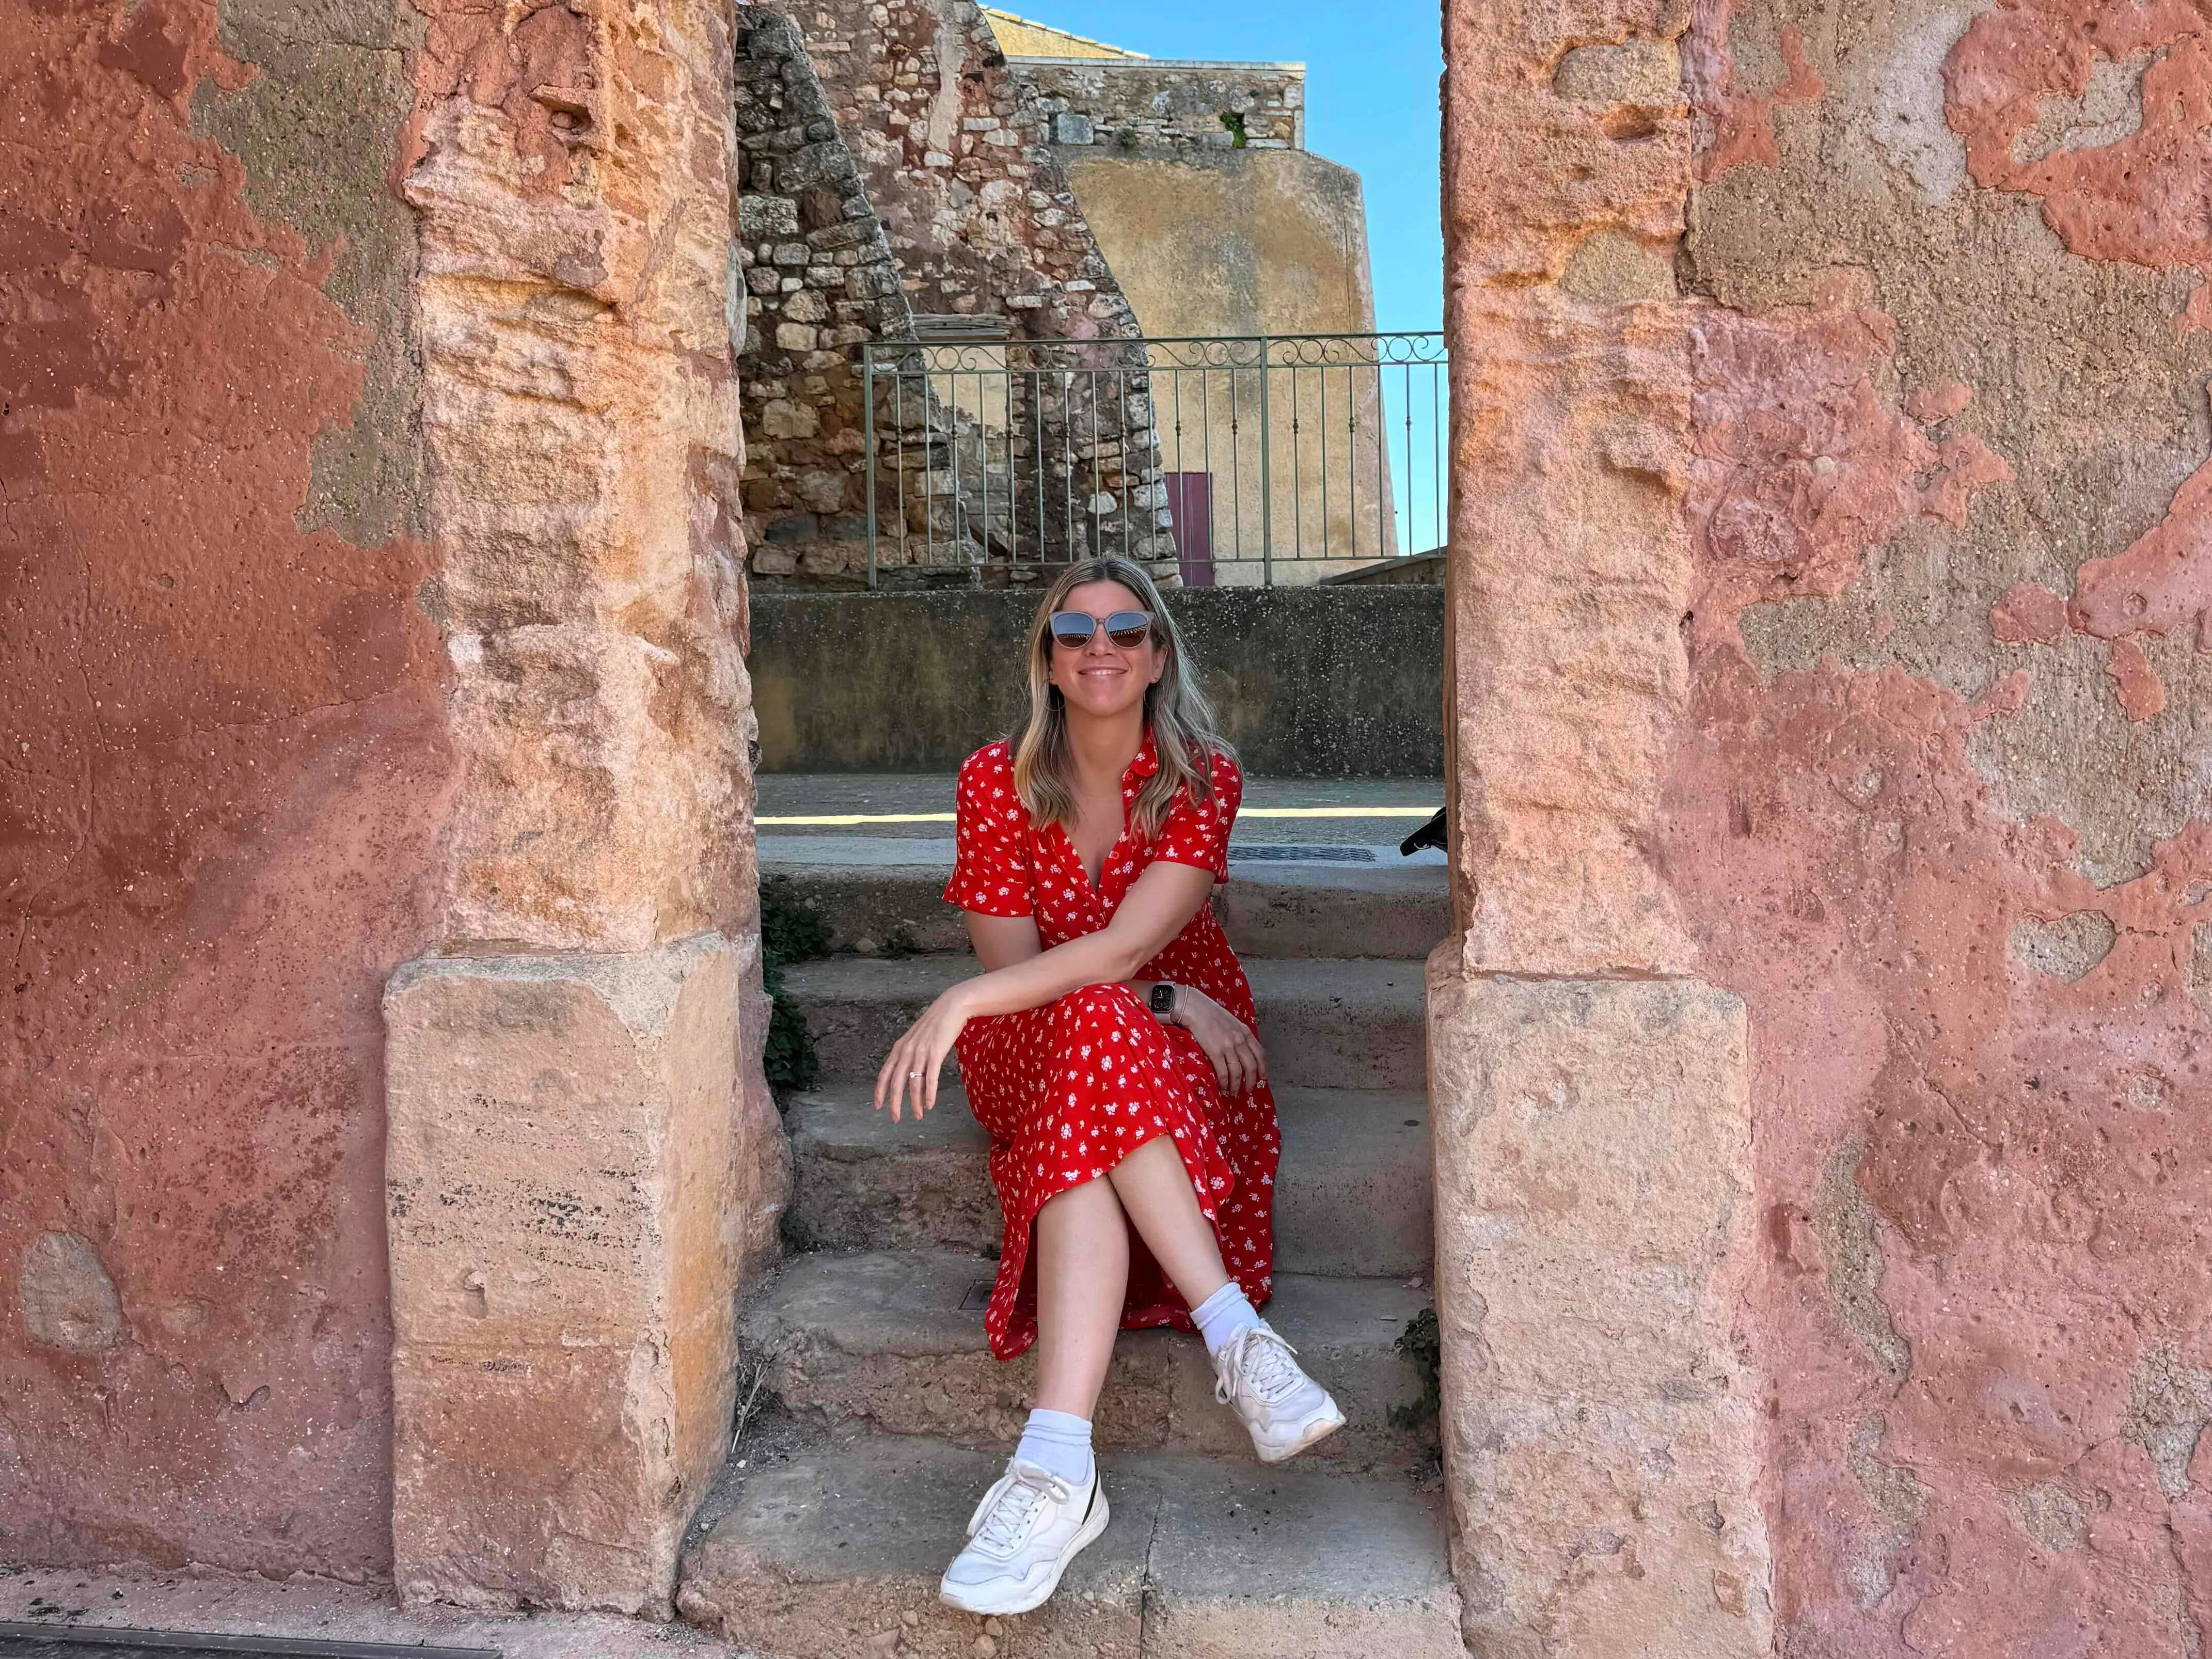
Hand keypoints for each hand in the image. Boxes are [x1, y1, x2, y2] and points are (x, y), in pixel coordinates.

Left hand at [874, 983, 973, 1121]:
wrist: (951, 1007)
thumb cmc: (935, 1024)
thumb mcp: (916, 1039)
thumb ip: (910, 1054)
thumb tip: (910, 1074)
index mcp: (899, 1048)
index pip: (885, 1074)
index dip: (880, 1091)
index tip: (878, 1105)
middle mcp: (906, 1051)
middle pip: (896, 1083)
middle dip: (895, 1103)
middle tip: (895, 1118)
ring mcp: (920, 1052)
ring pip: (914, 1083)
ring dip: (916, 1102)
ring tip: (918, 1115)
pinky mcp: (935, 1053)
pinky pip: (930, 1078)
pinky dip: (930, 1093)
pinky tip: (930, 1104)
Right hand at [1169, 986, 1266, 1097]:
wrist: (1196, 1009)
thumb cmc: (1211, 1013)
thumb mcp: (1232, 1021)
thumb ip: (1239, 1034)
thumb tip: (1242, 1049)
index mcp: (1245, 1032)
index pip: (1260, 1053)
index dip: (1263, 1068)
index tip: (1263, 1077)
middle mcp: (1239, 1040)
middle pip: (1251, 1066)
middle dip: (1251, 1081)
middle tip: (1249, 1089)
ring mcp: (1228, 1047)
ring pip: (1237, 1072)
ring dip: (1236, 1085)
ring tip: (1233, 1092)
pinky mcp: (1215, 1052)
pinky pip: (1223, 1072)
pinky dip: (1224, 1082)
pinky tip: (1223, 1087)